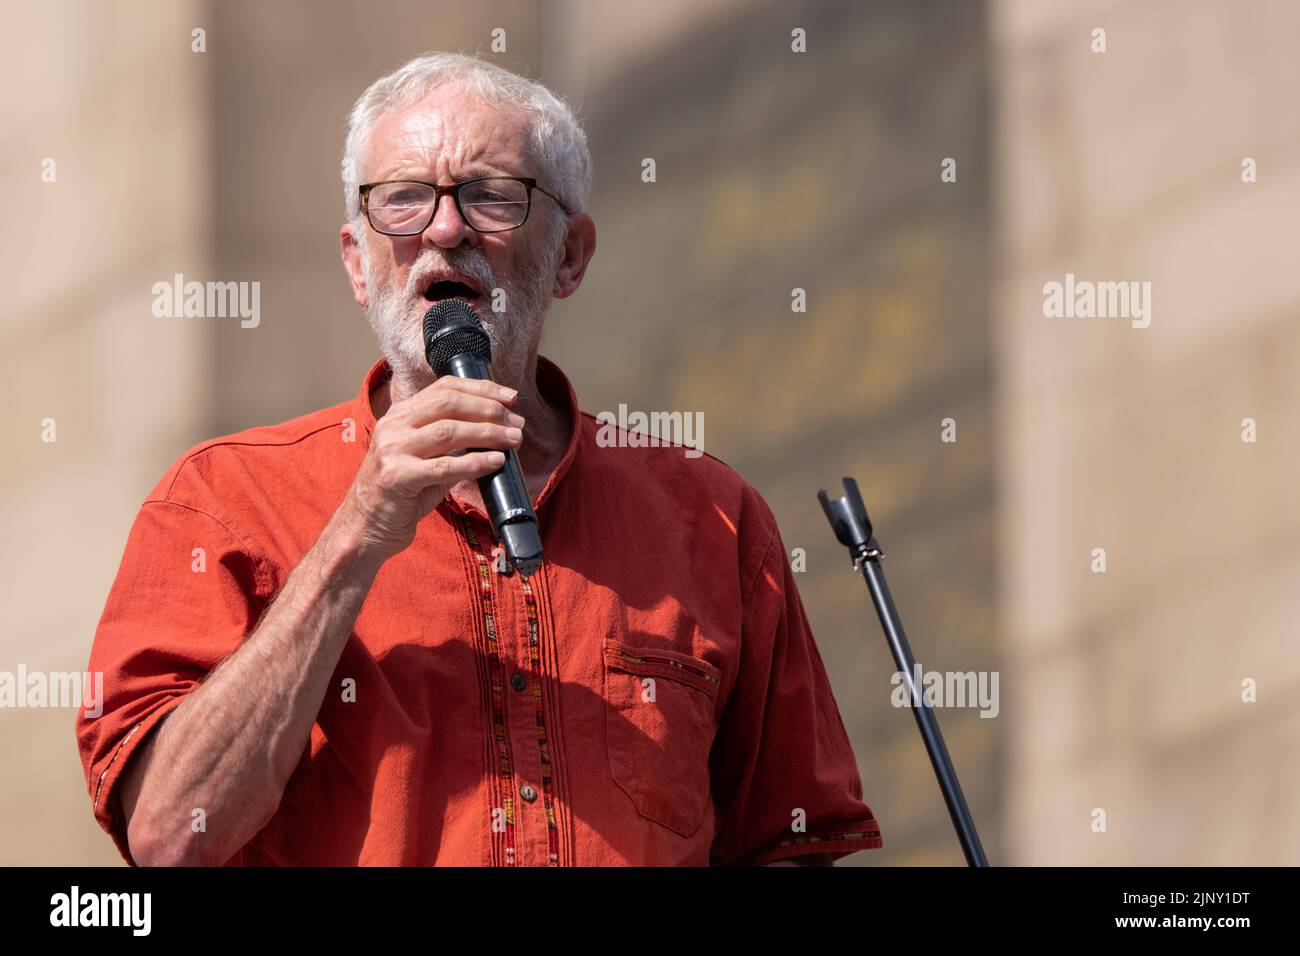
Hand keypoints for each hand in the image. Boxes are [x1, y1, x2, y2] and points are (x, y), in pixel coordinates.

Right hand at [339, 376, 523, 560]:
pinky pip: (444, 467)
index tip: (510, 397)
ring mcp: (392, 450)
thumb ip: (450, 441)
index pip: (445, 388)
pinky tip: (496, 462)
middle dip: (489, 410)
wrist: (365, 528)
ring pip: (449, 430)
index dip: (481, 388)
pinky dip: (475, 463)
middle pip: (449, 404)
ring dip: (488, 433)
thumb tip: (497, 430)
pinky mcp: (396, 477)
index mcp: (400, 415)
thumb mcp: (423, 457)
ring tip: (514, 440)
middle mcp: (393, 426)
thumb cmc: (402, 493)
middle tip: (517, 423)